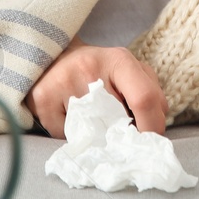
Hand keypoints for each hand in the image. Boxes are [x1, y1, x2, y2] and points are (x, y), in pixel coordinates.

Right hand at [23, 37, 167, 138]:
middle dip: (122, 135)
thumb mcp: (129, 72)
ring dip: (96, 136)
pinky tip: (69, 116)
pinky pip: (65, 134)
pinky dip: (71, 134)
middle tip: (120, 135)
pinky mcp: (42, 98)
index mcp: (119, 60)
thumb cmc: (100, 69)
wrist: (56, 55)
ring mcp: (64, 81)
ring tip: (91, 119)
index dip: (152, 127)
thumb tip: (156, 132)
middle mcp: (90, 67)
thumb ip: (149, 95)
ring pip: (90, 132)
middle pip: (116, 120)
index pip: (144, 98)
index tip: (151, 143)